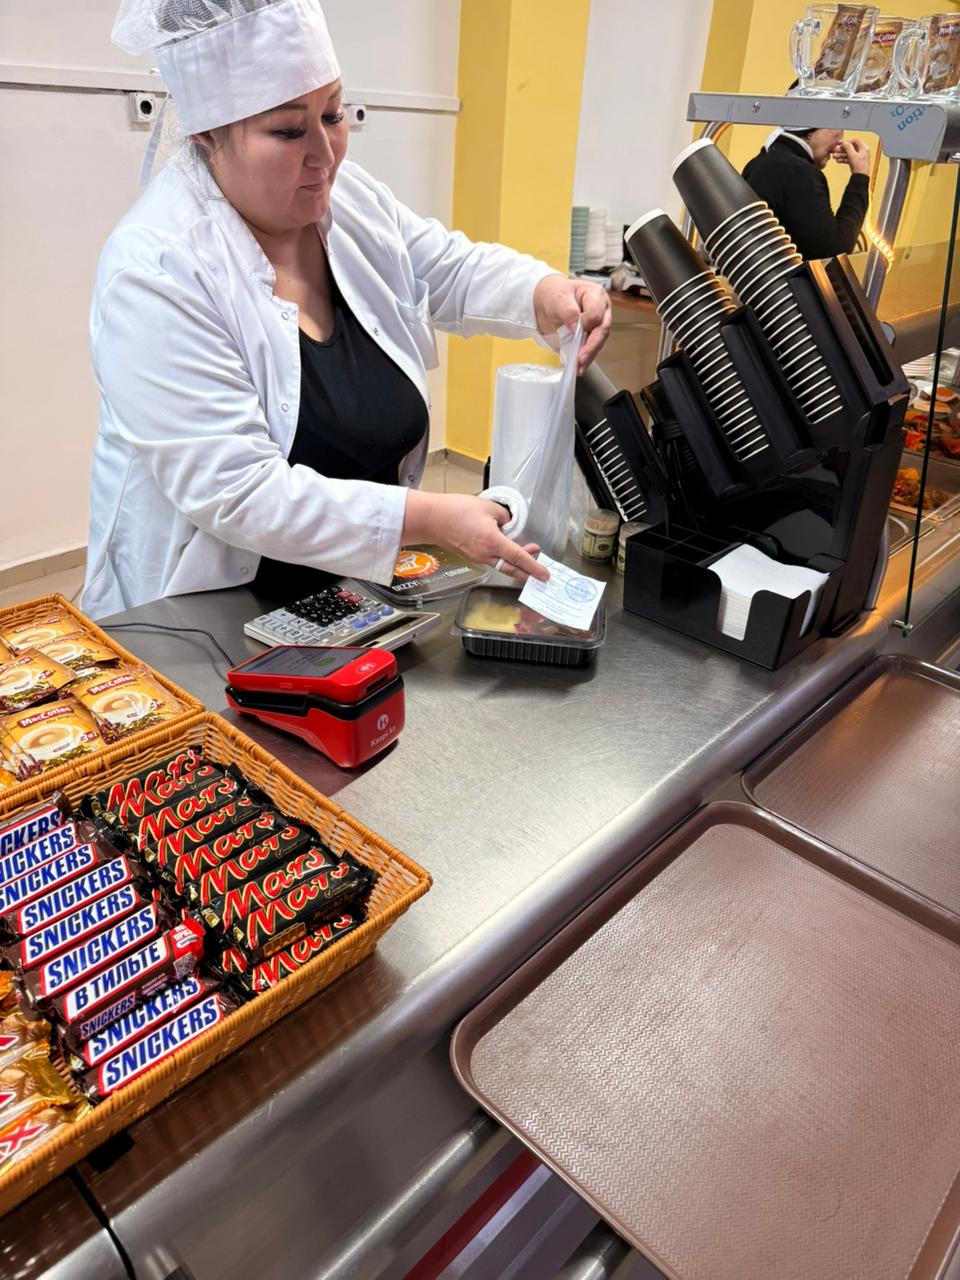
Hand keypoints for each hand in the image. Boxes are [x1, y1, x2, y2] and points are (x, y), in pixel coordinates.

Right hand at [401, 490, 548, 582]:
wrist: (432, 519)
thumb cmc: (456, 511)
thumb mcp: (488, 507)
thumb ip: (504, 517)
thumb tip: (509, 525)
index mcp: (493, 542)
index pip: (519, 558)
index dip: (534, 567)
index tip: (545, 575)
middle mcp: (485, 555)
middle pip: (512, 569)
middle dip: (528, 572)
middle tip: (540, 572)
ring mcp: (477, 557)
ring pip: (502, 565)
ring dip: (516, 564)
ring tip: (527, 554)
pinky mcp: (471, 555)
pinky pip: (492, 560)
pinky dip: (503, 558)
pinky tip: (506, 550)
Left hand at [533, 275, 611, 373]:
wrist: (545, 301)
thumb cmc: (554, 295)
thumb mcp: (559, 298)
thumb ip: (569, 311)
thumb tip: (577, 328)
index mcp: (596, 295)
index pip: (596, 314)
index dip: (586, 324)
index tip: (573, 331)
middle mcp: (601, 310)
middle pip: (602, 330)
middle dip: (591, 346)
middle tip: (581, 358)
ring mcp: (597, 325)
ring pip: (598, 342)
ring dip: (589, 356)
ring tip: (579, 367)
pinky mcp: (590, 337)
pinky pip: (591, 349)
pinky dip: (585, 359)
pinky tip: (579, 366)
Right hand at [834, 137, 869, 174]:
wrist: (860, 178)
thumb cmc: (859, 167)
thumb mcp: (852, 155)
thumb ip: (848, 147)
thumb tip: (843, 142)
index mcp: (863, 148)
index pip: (855, 140)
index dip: (847, 141)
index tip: (840, 143)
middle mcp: (862, 152)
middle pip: (851, 148)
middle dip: (842, 149)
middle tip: (835, 150)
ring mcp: (859, 158)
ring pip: (849, 154)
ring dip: (841, 155)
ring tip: (834, 157)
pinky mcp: (856, 163)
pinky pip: (849, 159)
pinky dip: (844, 159)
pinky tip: (838, 161)